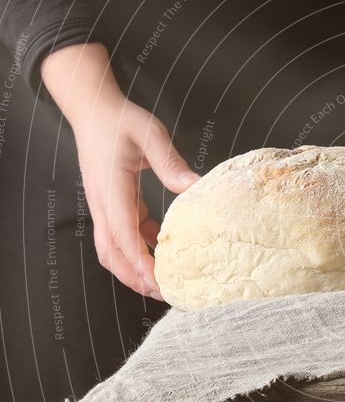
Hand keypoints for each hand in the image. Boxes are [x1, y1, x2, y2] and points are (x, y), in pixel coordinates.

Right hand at [41, 43, 198, 299]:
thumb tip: (195, 187)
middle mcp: (102, 202)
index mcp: (111, 188)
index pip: (122, 232)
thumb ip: (170, 162)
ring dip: (134, 267)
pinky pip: (121, 234)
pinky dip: (139, 247)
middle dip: (134, 276)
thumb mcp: (150, 134)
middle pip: (112, 251)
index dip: (138, 259)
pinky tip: (162, 246)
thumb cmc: (120, 119)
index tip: (156, 279)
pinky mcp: (110, 203)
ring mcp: (103, 205)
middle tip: (163, 292)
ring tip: (161, 282)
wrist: (92, 108)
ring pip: (112, 248)